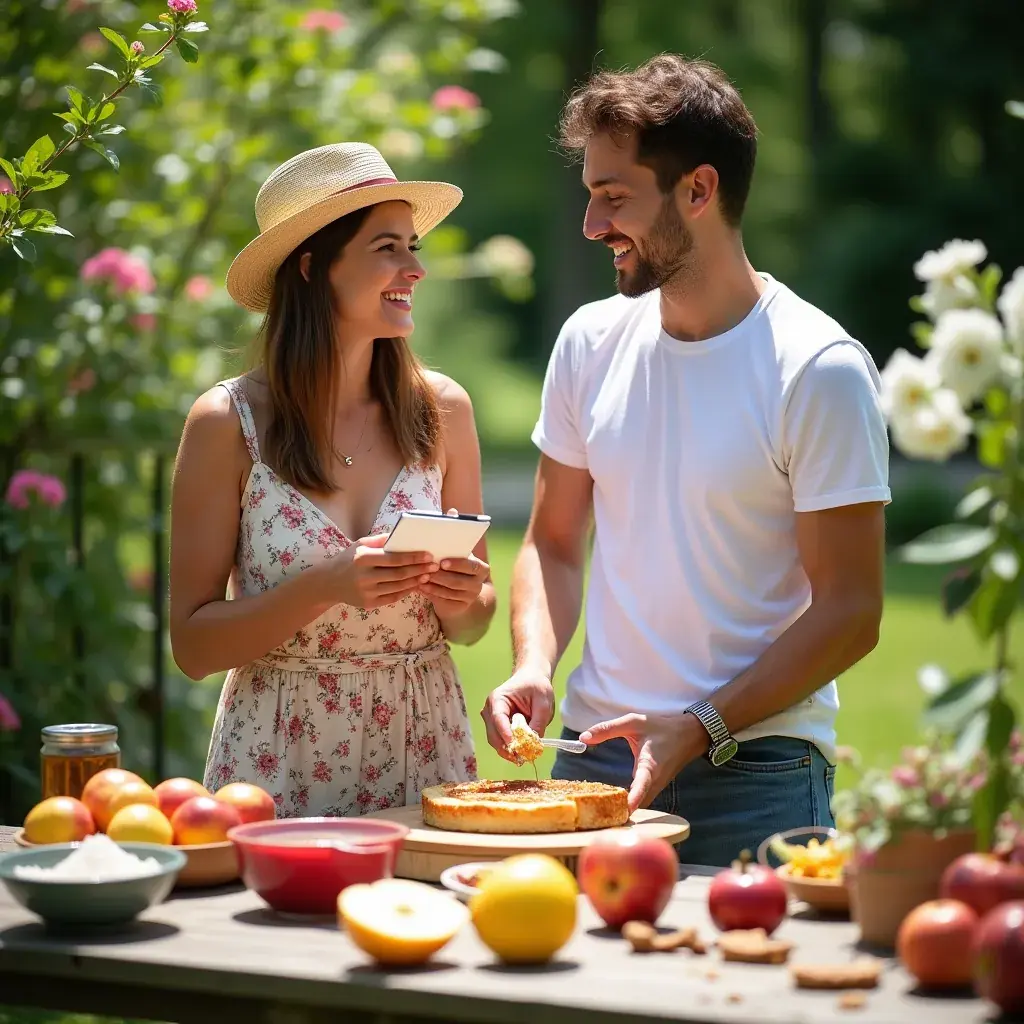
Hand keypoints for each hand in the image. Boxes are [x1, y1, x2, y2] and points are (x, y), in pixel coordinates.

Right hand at [332, 533, 436, 609]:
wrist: (329, 582)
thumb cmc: (348, 559)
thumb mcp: (360, 544)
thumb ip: (381, 540)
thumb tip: (403, 534)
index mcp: (363, 558)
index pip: (394, 559)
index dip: (413, 558)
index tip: (429, 555)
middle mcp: (365, 576)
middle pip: (399, 574)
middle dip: (420, 570)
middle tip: (435, 566)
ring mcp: (367, 592)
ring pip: (398, 587)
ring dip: (416, 581)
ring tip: (428, 575)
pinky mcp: (368, 604)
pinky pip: (393, 598)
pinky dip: (406, 591)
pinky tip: (415, 585)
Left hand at [417, 508, 488, 616]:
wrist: (461, 592)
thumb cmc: (456, 566)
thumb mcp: (456, 551)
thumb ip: (454, 534)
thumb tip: (451, 511)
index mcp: (480, 568)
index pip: (471, 566)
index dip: (457, 564)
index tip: (442, 562)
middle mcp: (478, 584)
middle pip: (459, 581)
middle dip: (441, 576)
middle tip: (426, 570)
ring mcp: (469, 597)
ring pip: (449, 592)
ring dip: (433, 585)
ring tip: (419, 578)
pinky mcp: (459, 607)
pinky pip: (443, 601)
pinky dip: (430, 593)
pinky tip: (419, 587)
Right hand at [481, 668, 555, 762]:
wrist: (531, 679)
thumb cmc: (536, 686)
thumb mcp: (543, 701)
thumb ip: (538, 721)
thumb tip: (534, 742)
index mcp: (498, 699)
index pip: (498, 719)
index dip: (505, 734)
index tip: (515, 747)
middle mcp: (490, 710)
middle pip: (493, 734)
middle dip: (507, 748)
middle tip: (522, 758)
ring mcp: (491, 719)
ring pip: (495, 740)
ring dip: (508, 750)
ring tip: (523, 758)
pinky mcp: (497, 727)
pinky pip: (501, 741)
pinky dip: (510, 748)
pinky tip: (521, 753)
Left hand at [579, 712, 707, 812]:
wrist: (689, 735)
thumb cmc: (661, 727)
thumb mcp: (633, 722)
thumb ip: (607, 729)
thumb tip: (583, 738)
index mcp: (650, 765)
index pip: (641, 786)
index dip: (633, 799)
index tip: (623, 811)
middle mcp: (655, 781)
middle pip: (638, 804)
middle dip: (621, 811)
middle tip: (597, 815)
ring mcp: (656, 787)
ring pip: (640, 805)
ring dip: (624, 809)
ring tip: (601, 812)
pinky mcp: (655, 788)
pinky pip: (642, 801)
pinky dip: (630, 804)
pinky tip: (614, 803)